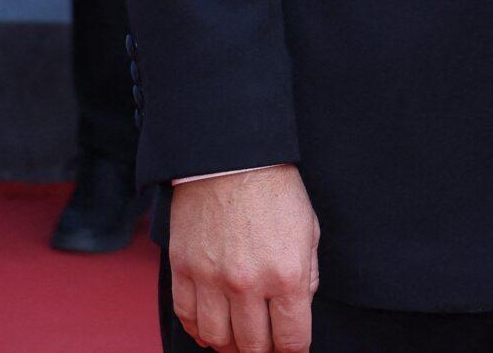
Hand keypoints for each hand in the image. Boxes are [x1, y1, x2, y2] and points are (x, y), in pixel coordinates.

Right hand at [167, 165, 319, 352]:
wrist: (231, 158)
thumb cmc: (274, 191)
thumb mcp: (308, 231)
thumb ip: (306, 276)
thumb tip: (297, 309)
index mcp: (287, 274)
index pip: (292, 339)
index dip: (294, 350)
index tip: (292, 349)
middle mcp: (248, 284)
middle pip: (253, 346)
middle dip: (264, 351)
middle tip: (267, 345)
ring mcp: (212, 280)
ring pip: (217, 339)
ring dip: (230, 345)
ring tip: (239, 337)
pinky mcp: (184, 271)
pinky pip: (187, 317)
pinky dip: (199, 330)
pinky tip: (211, 326)